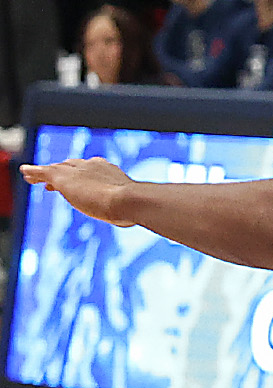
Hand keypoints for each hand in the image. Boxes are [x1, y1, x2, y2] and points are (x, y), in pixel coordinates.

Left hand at [21, 156, 135, 224]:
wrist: (129, 200)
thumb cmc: (133, 208)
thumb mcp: (128, 209)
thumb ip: (123, 211)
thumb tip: (127, 221)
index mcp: (109, 172)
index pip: (89, 170)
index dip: (80, 174)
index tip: (75, 180)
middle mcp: (93, 166)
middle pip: (71, 166)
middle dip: (61, 170)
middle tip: (50, 179)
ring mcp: (78, 171)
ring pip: (56, 168)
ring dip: (43, 172)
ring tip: (31, 175)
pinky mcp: (64, 178)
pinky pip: (44, 172)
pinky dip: (33, 172)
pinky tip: (25, 172)